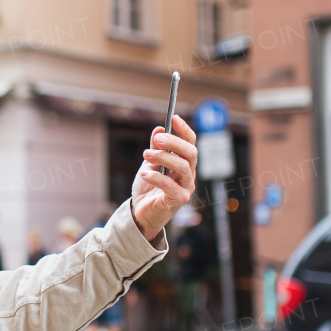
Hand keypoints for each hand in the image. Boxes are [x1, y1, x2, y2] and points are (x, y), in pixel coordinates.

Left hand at [130, 114, 197, 242]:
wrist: (140, 212)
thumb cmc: (148, 187)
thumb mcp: (149, 164)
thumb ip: (156, 148)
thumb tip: (159, 129)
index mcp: (184, 163)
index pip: (190, 143)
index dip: (184, 130)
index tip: (174, 117)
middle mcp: (188, 174)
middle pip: (190, 153)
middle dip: (174, 142)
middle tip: (158, 138)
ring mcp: (186, 188)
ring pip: (182, 167)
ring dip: (163, 157)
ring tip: (145, 154)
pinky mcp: (178, 200)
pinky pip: (170, 186)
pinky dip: (156, 177)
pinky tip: (145, 173)